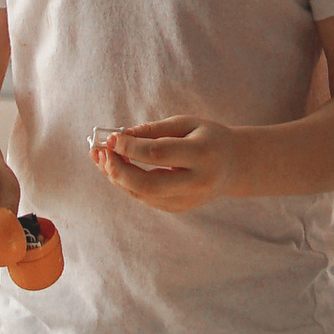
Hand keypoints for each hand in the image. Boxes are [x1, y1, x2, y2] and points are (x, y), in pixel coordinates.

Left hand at [93, 116, 241, 211]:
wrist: (233, 164)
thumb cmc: (207, 137)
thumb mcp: (187, 124)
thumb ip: (154, 130)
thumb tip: (120, 136)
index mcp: (203, 154)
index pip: (158, 154)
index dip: (130, 147)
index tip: (112, 137)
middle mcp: (196, 182)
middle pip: (147, 184)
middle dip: (118, 170)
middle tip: (101, 154)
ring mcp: (187, 200)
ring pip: (142, 194)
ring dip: (117, 177)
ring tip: (101, 159)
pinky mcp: (178, 209)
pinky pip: (145, 198)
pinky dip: (127, 183)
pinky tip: (117, 169)